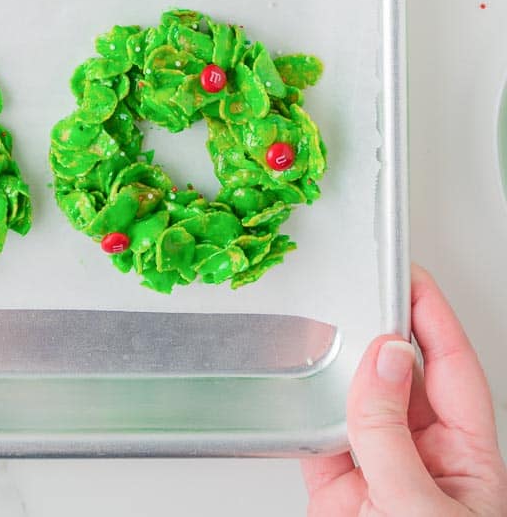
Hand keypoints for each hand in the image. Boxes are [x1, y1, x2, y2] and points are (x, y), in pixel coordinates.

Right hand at [303, 265, 506, 514]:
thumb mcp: (418, 509)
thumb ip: (390, 434)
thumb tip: (381, 358)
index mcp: (470, 465)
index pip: (454, 371)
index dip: (434, 316)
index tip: (411, 274)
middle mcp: (425, 465)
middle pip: (403, 379)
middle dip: (382, 334)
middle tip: (363, 291)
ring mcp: (379, 478)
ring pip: (356, 403)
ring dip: (338, 372)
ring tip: (325, 337)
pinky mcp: (335, 494)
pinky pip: (314, 438)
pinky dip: (300, 411)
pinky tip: (297, 389)